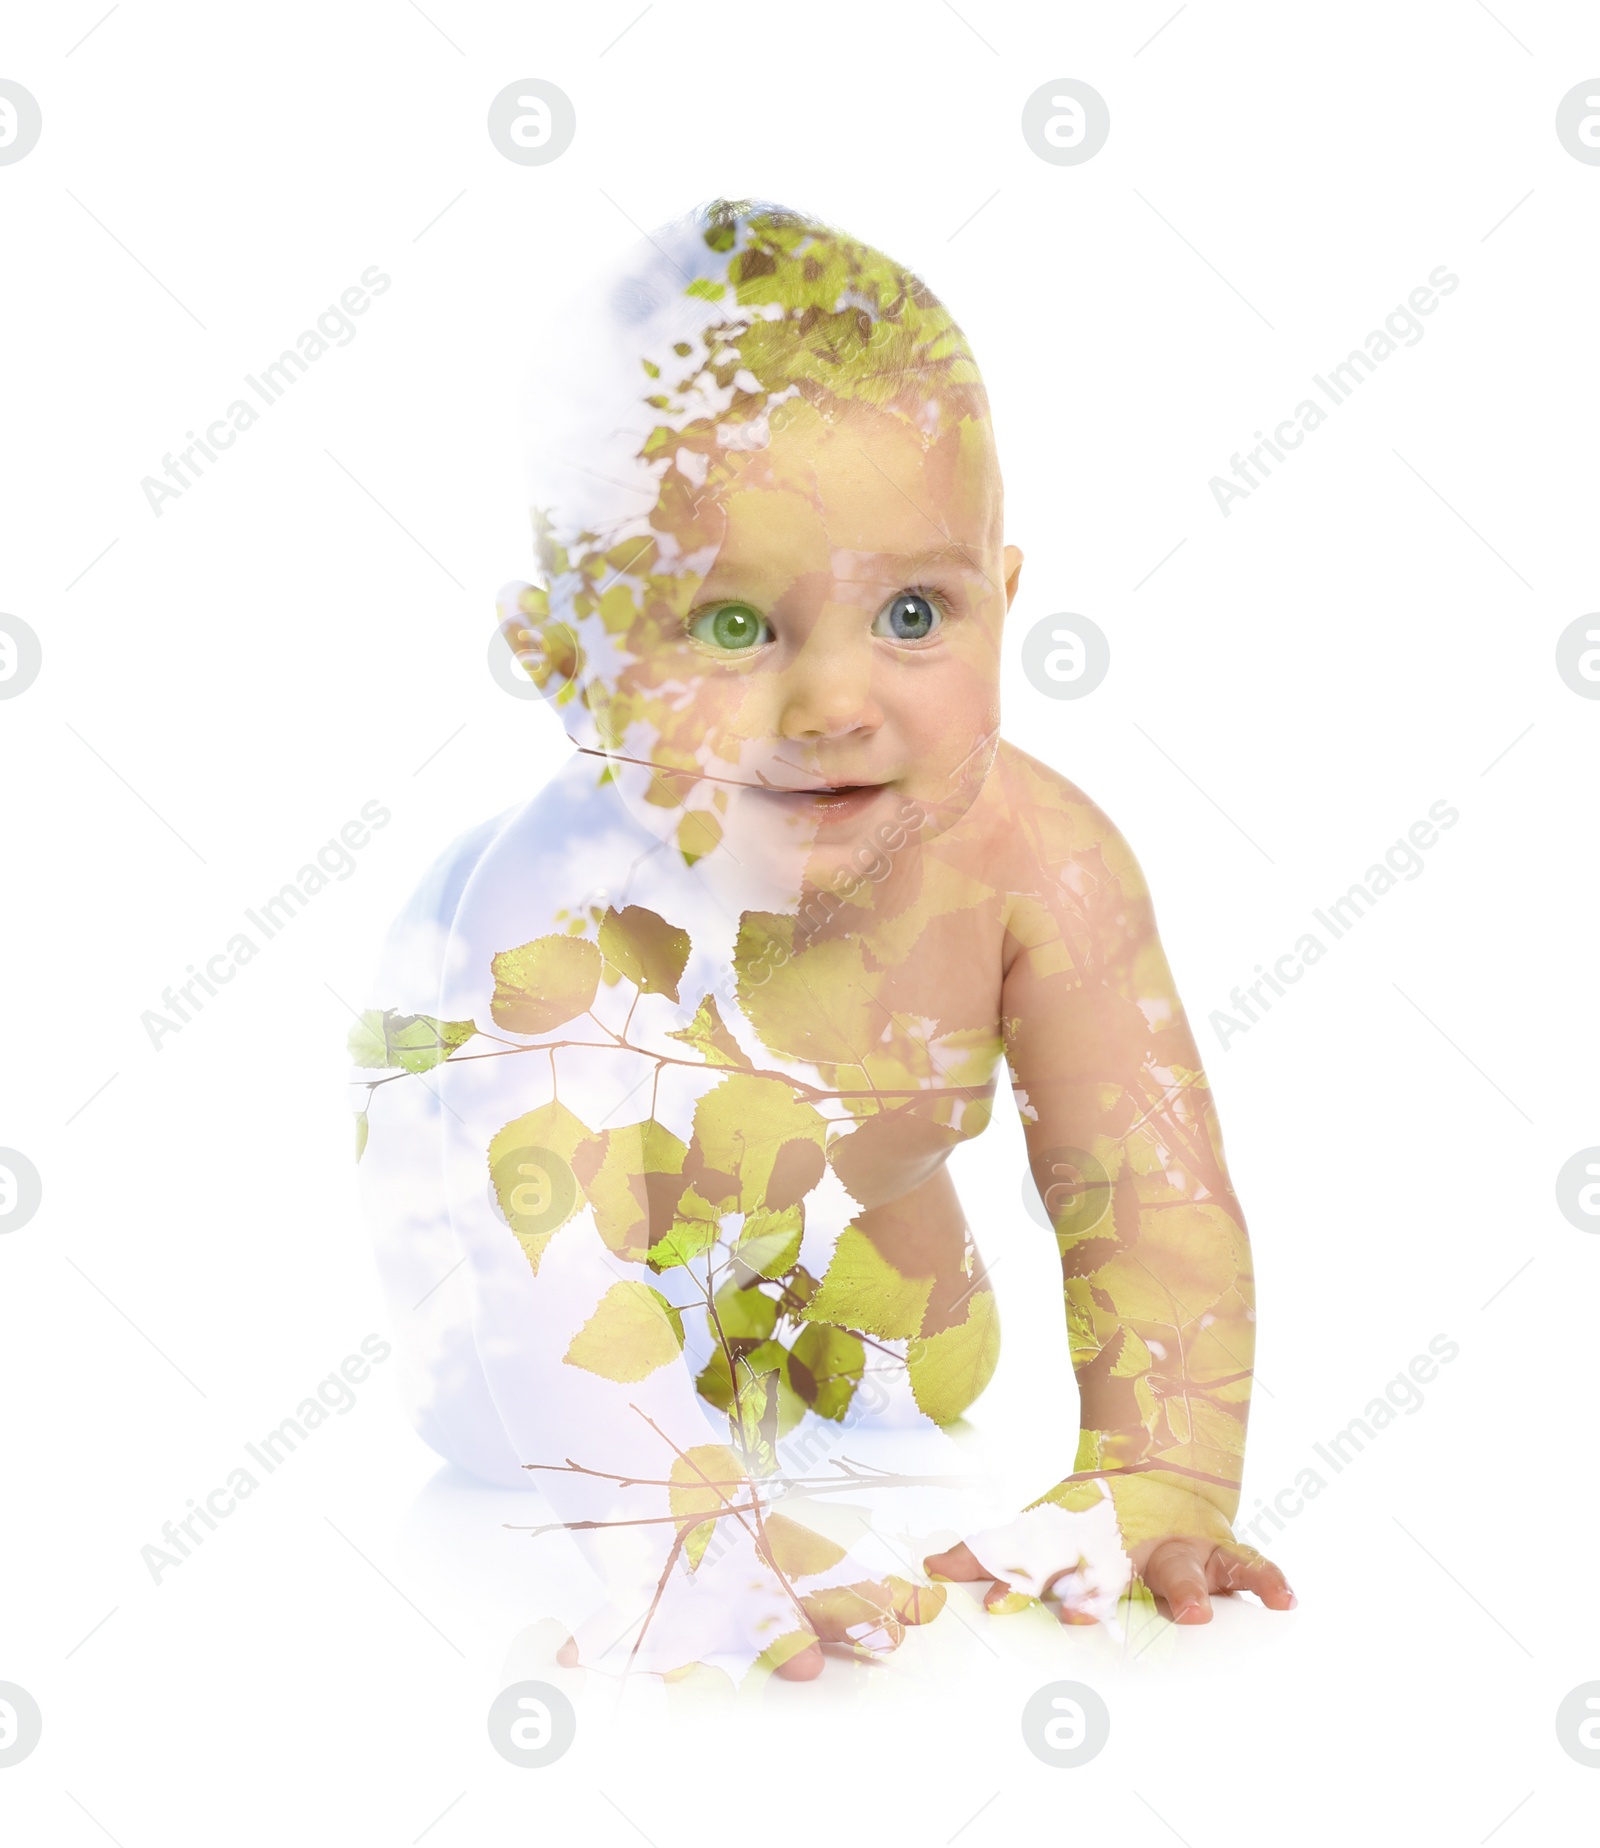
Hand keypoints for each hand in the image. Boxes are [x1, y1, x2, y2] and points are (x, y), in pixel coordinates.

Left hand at [923, 1536, 1296, 1624]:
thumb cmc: (1099, 1517)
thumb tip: (928, 1566)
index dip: (1018, 1584)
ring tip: (1194, 1615)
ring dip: (1188, 1593)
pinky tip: (1284, 1601)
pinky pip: (1252, 1566)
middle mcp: (1133, 1552)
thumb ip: (991, 1552)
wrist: (1162, 1468)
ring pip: (1186, 1571)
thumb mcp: (1044, 1525)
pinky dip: (1268, 1580)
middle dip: (1100, 1596)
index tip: (992, 1603)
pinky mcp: (1225, 1555)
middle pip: (1115, 1575)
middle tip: (1085, 1619)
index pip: (1046, 1567)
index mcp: (1085, 1548)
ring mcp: (1182, 1552)